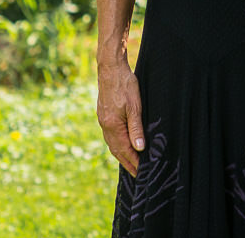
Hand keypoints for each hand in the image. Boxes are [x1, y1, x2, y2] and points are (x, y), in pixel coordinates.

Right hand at [96, 56, 144, 175]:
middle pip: (116, 150)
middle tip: (137, 174)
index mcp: (112, 125)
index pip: (124, 150)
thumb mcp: (135, 106)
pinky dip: (117, 144)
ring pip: (112, 143)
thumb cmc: (125, 85)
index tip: (141, 172)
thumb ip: (136, 127)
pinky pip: (111, 135)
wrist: (110, 69)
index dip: (133, 161)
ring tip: (131, 163)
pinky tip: (123, 144)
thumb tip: (139, 148)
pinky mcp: (104, 115)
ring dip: (122, 154)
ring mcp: (103, 120)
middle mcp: (105, 126)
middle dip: (127, 162)